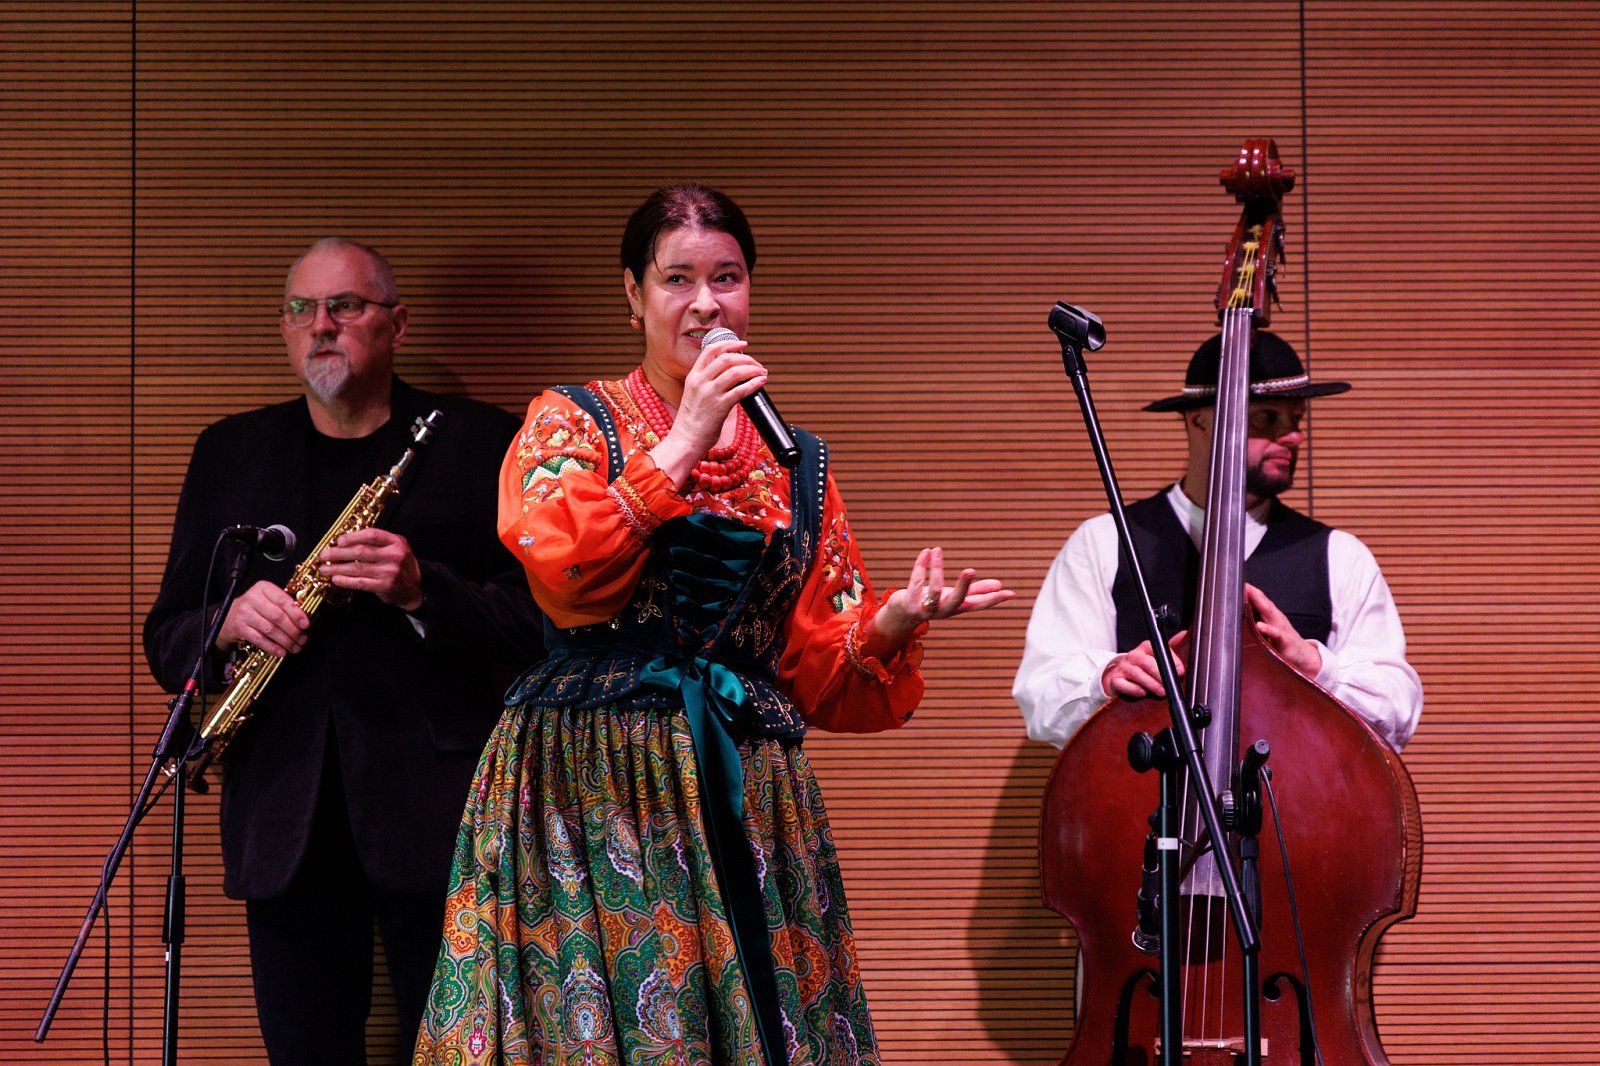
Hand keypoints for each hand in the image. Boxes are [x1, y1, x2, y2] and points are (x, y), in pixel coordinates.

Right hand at [216, 579, 309, 656]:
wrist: (227, 616)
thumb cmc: (255, 608)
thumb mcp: (268, 599)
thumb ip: (284, 605)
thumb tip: (304, 620)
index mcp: (263, 588)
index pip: (283, 599)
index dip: (296, 613)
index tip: (306, 624)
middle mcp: (252, 598)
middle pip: (277, 616)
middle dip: (293, 630)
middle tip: (303, 639)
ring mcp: (244, 613)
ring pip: (270, 629)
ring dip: (285, 641)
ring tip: (295, 647)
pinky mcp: (239, 627)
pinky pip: (259, 639)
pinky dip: (272, 647)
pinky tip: (281, 652)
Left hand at [319, 528, 423, 611]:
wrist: (415, 586)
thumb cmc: (400, 564)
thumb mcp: (395, 547)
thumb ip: (376, 542)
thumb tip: (346, 540)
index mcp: (395, 542)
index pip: (371, 535)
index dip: (352, 537)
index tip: (338, 540)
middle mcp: (393, 556)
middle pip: (360, 551)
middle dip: (338, 553)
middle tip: (324, 555)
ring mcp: (389, 572)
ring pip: (357, 568)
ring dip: (337, 568)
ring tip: (324, 569)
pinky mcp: (384, 586)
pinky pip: (360, 583)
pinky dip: (346, 581)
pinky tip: (336, 579)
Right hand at [650, 338, 768, 486]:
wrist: (685, 440)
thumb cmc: (692, 421)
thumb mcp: (694, 394)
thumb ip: (707, 382)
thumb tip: (731, 375)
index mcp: (693, 376)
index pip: (711, 350)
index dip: (729, 344)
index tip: (743, 345)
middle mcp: (700, 382)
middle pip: (726, 358)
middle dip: (746, 358)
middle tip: (757, 364)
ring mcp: (710, 394)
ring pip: (735, 371)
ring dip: (753, 369)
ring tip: (762, 372)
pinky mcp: (719, 407)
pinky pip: (741, 390)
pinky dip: (754, 383)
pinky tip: (762, 382)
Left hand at [867, 547, 1014, 654]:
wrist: (904, 613)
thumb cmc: (935, 602)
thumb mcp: (956, 597)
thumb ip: (976, 591)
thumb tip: (1000, 586)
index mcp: (958, 607)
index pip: (979, 604)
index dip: (994, 599)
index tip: (1010, 593)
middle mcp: (943, 610)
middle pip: (956, 601)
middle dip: (963, 586)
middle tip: (970, 570)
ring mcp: (926, 608)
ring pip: (933, 591)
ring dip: (936, 569)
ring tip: (938, 550)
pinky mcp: (910, 601)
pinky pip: (916, 581)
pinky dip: (921, 565)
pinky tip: (927, 552)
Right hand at [1101, 630, 1187, 700]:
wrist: (1120, 675)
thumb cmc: (1143, 667)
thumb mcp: (1157, 656)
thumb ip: (1170, 648)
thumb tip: (1184, 634)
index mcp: (1145, 648)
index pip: (1157, 650)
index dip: (1171, 660)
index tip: (1180, 671)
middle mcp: (1134, 656)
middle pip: (1147, 663)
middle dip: (1160, 675)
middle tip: (1170, 685)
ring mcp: (1124, 668)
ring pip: (1136, 674)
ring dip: (1150, 684)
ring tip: (1161, 692)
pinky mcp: (1116, 680)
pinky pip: (1122, 684)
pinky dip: (1133, 689)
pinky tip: (1142, 693)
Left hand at [1245, 583, 1321, 677]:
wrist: (1302, 655)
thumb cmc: (1282, 641)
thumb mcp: (1269, 628)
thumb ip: (1255, 620)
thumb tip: (1237, 613)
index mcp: (1270, 615)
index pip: (1259, 600)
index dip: (1249, 591)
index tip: (1235, 583)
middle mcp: (1275, 618)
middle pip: (1263, 602)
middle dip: (1253, 593)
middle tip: (1242, 585)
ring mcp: (1280, 628)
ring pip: (1269, 613)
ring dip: (1259, 604)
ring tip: (1248, 597)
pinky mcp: (1284, 641)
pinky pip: (1276, 634)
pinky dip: (1268, 629)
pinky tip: (1260, 626)